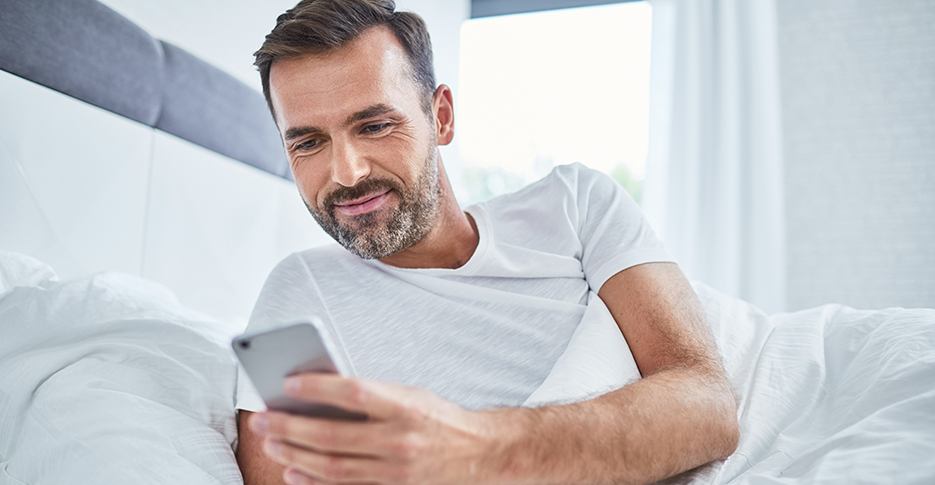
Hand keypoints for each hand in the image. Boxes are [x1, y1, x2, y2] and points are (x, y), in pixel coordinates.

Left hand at [249, 374, 504, 483]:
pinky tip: (292, 470)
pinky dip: (314, 481)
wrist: (482, 453)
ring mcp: (395, 470)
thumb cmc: (441, 419)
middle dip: (291, 427)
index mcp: (406, 406)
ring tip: (271, 442)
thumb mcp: (412, 395)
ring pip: (333, 466)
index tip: (288, 383)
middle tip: (262, 418)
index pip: (355, 392)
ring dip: (296, 454)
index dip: (319, 387)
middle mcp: (400, 439)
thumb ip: (373, 396)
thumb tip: (322, 393)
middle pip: (334, 434)